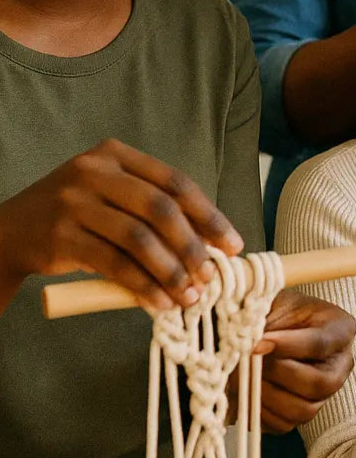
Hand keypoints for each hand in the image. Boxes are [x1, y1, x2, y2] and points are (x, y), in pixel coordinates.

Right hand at [0, 138, 242, 310]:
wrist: (12, 231)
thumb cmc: (77, 215)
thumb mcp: (113, 197)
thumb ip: (155, 211)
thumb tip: (212, 246)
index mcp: (116, 154)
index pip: (175, 182)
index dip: (209, 215)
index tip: (232, 245)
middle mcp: (94, 171)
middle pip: (159, 209)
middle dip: (193, 246)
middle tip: (211, 275)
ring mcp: (74, 202)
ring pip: (138, 239)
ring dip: (170, 272)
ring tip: (189, 296)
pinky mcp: (61, 236)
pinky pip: (113, 264)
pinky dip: (141, 286)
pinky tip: (158, 303)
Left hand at [249, 289, 355, 433]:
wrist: (263, 330)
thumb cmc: (275, 311)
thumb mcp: (274, 301)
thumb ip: (265, 318)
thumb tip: (250, 342)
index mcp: (341, 330)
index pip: (321, 343)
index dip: (288, 345)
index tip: (258, 342)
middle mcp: (340, 366)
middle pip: (319, 383)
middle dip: (278, 373)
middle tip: (248, 360)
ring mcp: (323, 394)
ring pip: (303, 410)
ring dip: (266, 395)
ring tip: (240, 376)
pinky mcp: (301, 413)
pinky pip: (284, 425)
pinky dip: (259, 412)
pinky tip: (244, 392)